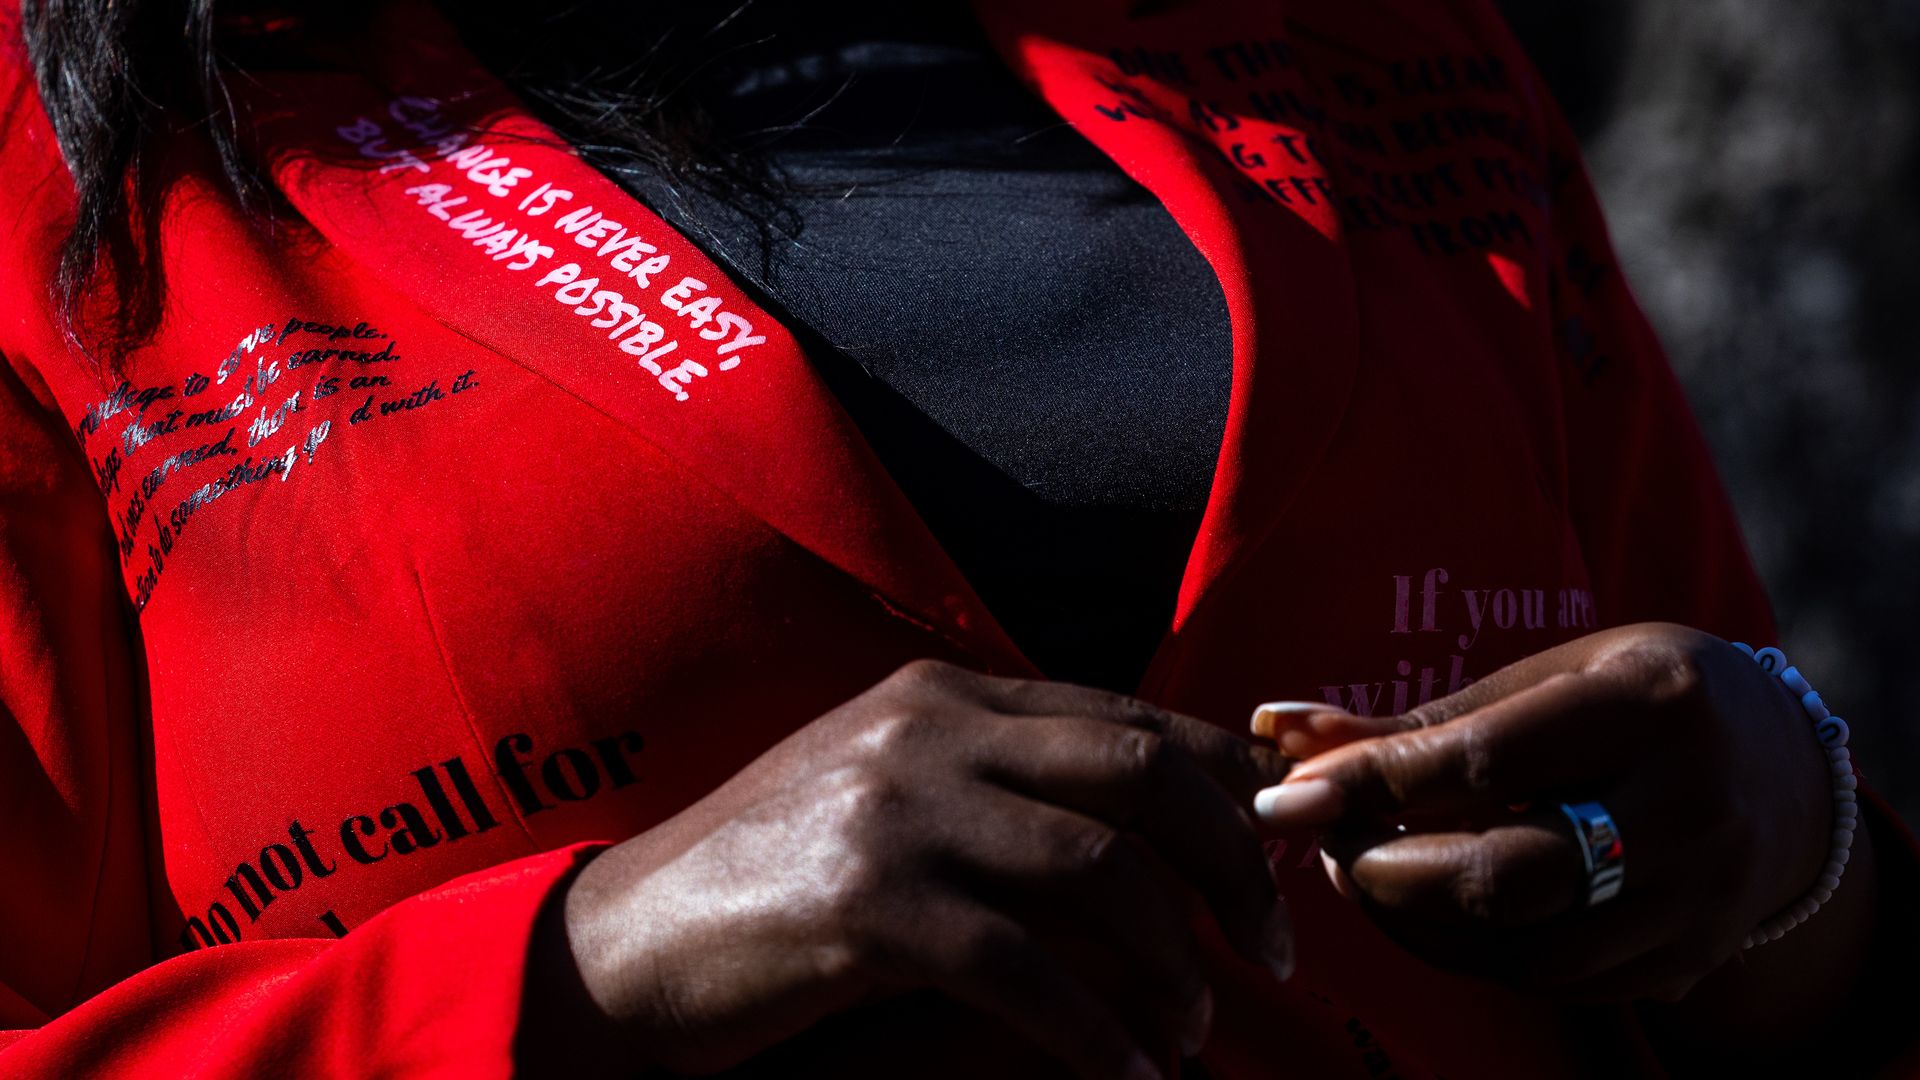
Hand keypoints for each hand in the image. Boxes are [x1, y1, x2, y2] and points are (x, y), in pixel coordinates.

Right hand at [557, 660, 1292, 1076]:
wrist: (632, 939)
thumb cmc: (777, 877)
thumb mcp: (893, 793)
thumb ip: (1005, 790)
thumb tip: (1151, 842)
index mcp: (946, 694)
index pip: (1131, 717)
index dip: (1233, 780)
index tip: (1294, 850)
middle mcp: (930, 730)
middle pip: (1141, 774)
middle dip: (1236, 863)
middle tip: (1278, 948)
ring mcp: (897, 810)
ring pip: (1101, 871)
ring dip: (1175, 963)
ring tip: (1196, 1029)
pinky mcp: (868, 904)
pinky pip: (1027, 972)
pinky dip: (1096, 1035)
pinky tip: (1127, 1078)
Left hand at [1250, 622, 1833, 1002]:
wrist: (1781, 766)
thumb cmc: (1633, 699)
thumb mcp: (1546, 679)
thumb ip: (1418, 717)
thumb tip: (1277, 729)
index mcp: (1654, 705)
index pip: (1487, 761)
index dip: (1373, 782)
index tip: (1288, 794)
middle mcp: (1691, 808)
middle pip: (1507, 877)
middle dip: (1386, 873)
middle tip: (1327, 847)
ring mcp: (1701, 898)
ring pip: (1526, 952)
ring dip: (1417, 924)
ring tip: (1368, 875)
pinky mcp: (1692, 959)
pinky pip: (1557, 982)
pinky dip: (1476, 952)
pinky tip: (1435, 909)